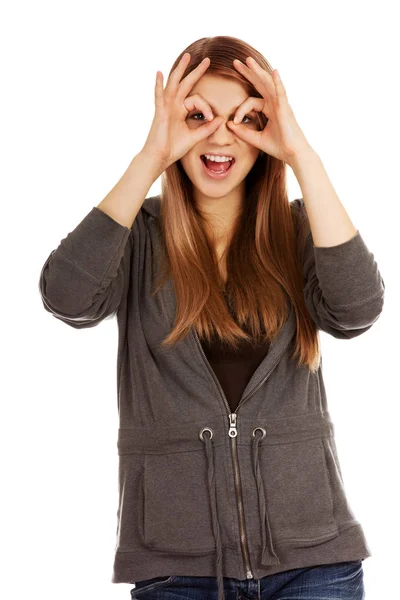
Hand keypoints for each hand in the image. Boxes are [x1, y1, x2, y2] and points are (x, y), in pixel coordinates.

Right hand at [141, 53, 224, 170]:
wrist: (159, 157)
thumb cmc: (173, 148)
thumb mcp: (194, 137)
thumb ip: (206, 128)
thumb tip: (220, 119)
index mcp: (181, 111)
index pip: (197, 100)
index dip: (206, 108)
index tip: (210, 118)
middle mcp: (173, 106)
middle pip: (185, 84)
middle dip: (196, 72)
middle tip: (207, 60)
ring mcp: (166, 107)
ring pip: (174, 84)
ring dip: (180, 70)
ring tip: (187, 56)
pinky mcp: (160, 113)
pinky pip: (159, 96)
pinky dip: (159, 85)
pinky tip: (160, 73)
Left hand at [227, 57, 311, 164]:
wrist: (293, 155)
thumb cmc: (279, 147)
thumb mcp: (256, 139)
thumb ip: (243, 132)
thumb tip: (229, 124)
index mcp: (269, 109)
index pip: (251, 102)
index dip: (240, 110)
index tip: (233, 121)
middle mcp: (275, 103)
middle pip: (260, 84)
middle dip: (248, 73)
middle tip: (236, 62)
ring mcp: (281, 104)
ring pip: (268, 84)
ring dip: (258, 71)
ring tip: (248, 60)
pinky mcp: (286, 109)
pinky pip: (281, 93)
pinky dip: (277, 82)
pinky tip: (274, 72)